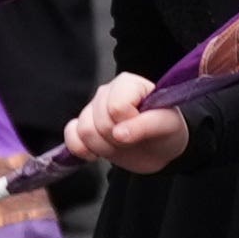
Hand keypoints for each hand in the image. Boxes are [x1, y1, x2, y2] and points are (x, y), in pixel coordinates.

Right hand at [59, 70, 186, 174]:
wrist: (159, 149)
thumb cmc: (166, 131)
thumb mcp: (168, 126)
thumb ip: (147, 125)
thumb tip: (119, 133)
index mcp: (129, 84)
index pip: (116, 106)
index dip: (128, 123)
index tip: (142, 128)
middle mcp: (107, 92)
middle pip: (97, 121)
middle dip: (116, 139)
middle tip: (132, 140)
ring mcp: (92, 108)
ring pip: (83, 130)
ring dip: (102, 146)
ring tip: (119, 145)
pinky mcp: (82, 125)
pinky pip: (70, 136)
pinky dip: (81, 148)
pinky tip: (96, 153)